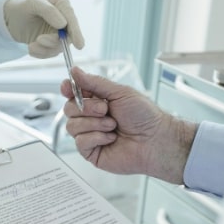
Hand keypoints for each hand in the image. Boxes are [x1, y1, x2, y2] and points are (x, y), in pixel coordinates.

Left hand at [3, 0, 83, 57]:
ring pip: (59, 48)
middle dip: (54, 42)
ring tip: (31, 46)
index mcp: (63, 6)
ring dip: (45, 50)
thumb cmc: (22, 6)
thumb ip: (49, 11)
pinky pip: (50, 53)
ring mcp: (58, 34)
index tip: (79, 45)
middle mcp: (64, 20)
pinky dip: (40, 53)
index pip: (72, 20)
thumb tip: (63, 24)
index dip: (77, 33)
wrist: (9, 18)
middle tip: (39, 40)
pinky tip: (30, 47)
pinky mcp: (50, 44)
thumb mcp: (33, 4)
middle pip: (68, 37)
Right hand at [61, 67, 197, 183]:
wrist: (155, 140)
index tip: (68, 87)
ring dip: (94, 123)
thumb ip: (94, 82)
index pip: (72, 93)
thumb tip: (74, 71)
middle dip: (87, 107)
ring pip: (72, 125)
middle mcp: (91, 117)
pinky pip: (80, 142)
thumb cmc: (144, 116)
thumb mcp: (119, 92)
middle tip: (105, 109)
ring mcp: (89, 135)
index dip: (67, 89)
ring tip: (113, 125)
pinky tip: (111, 138)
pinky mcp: (91, 152)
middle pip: (68, 109)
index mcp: (97, 100)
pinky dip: (96, 137)